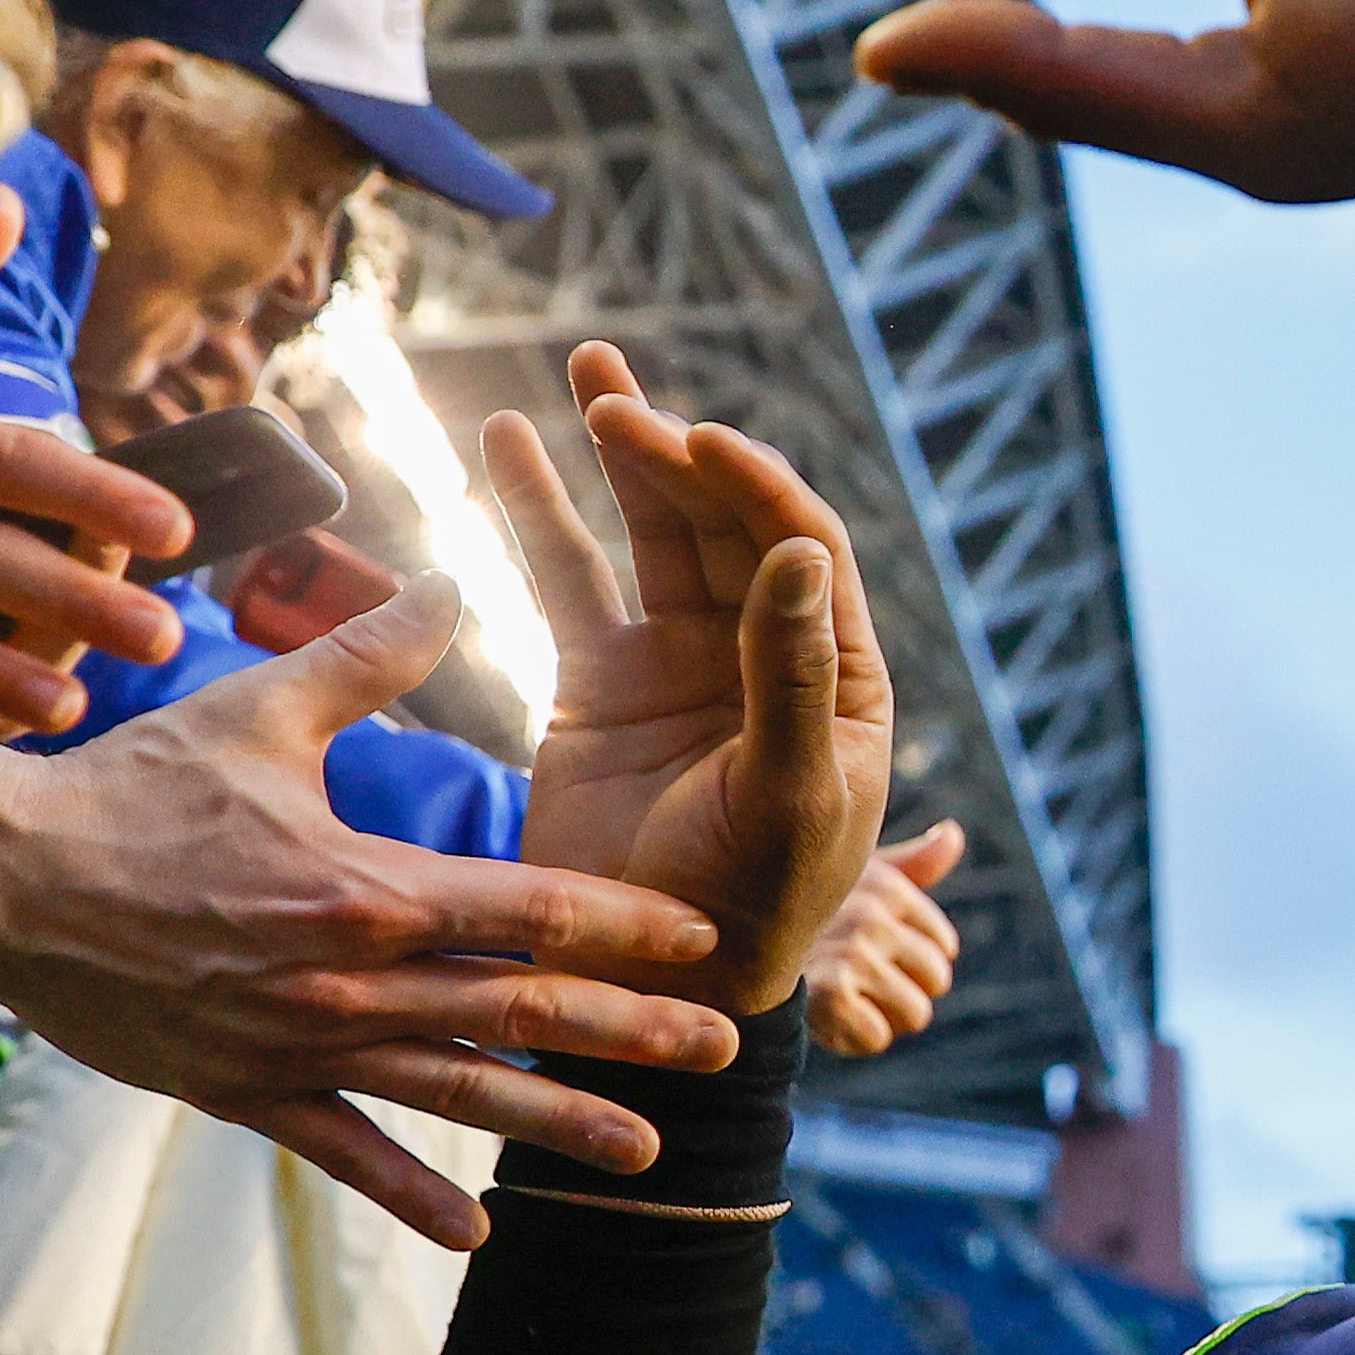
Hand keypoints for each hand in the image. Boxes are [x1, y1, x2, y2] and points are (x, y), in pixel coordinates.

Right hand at [0, 577, 738, 1246]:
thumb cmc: (130, 786)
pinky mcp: (244, 1091)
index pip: (529, 909)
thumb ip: (368, 654)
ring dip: (556, 1125)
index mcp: (365, 886)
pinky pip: (342, 1152)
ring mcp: (298, 1047)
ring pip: (454, 1095)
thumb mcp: (258, 709)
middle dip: (630, 1032)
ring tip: (648, 1152)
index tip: (702, 936)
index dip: (624, 925)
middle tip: (726, 1046)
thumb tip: (451, 580)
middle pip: (518, 1012)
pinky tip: (479, 1235)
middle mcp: (346, 981)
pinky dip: (410, 1195)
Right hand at [490, 343, 892, 1015]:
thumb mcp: (791, 796)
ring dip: (625, 450)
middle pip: (724, 525)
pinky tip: (513, 435)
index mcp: (840, 679)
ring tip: (591, 369)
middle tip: (618, 399)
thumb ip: (792, 676)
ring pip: (653, 532)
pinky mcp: (603, 681)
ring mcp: (680, 661)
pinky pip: (570, 578)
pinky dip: (542, 509)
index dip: (757, 489)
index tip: (704, 441)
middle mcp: (764, 654)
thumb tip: (795, 550)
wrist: (658, 985)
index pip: (803, 552)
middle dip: (678, 454)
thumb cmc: (756, 905)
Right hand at [800, 820, 962, 1056]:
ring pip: (915, 1013)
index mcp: (885, 885)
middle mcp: (871, 914)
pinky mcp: (830, 996)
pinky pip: (877, 1039)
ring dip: (880, 1019)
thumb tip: (952, 836)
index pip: (944, 947)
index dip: (908, 963)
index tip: (866, 957)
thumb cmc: (788, 912)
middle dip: (902, 992)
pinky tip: (821, 1020)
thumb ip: (905, 865)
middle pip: (937, 980)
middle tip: (853, 986)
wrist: (718, 950)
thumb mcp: (848, 875)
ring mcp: (852, 953)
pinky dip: (851, 1040)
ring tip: (838, 1000)